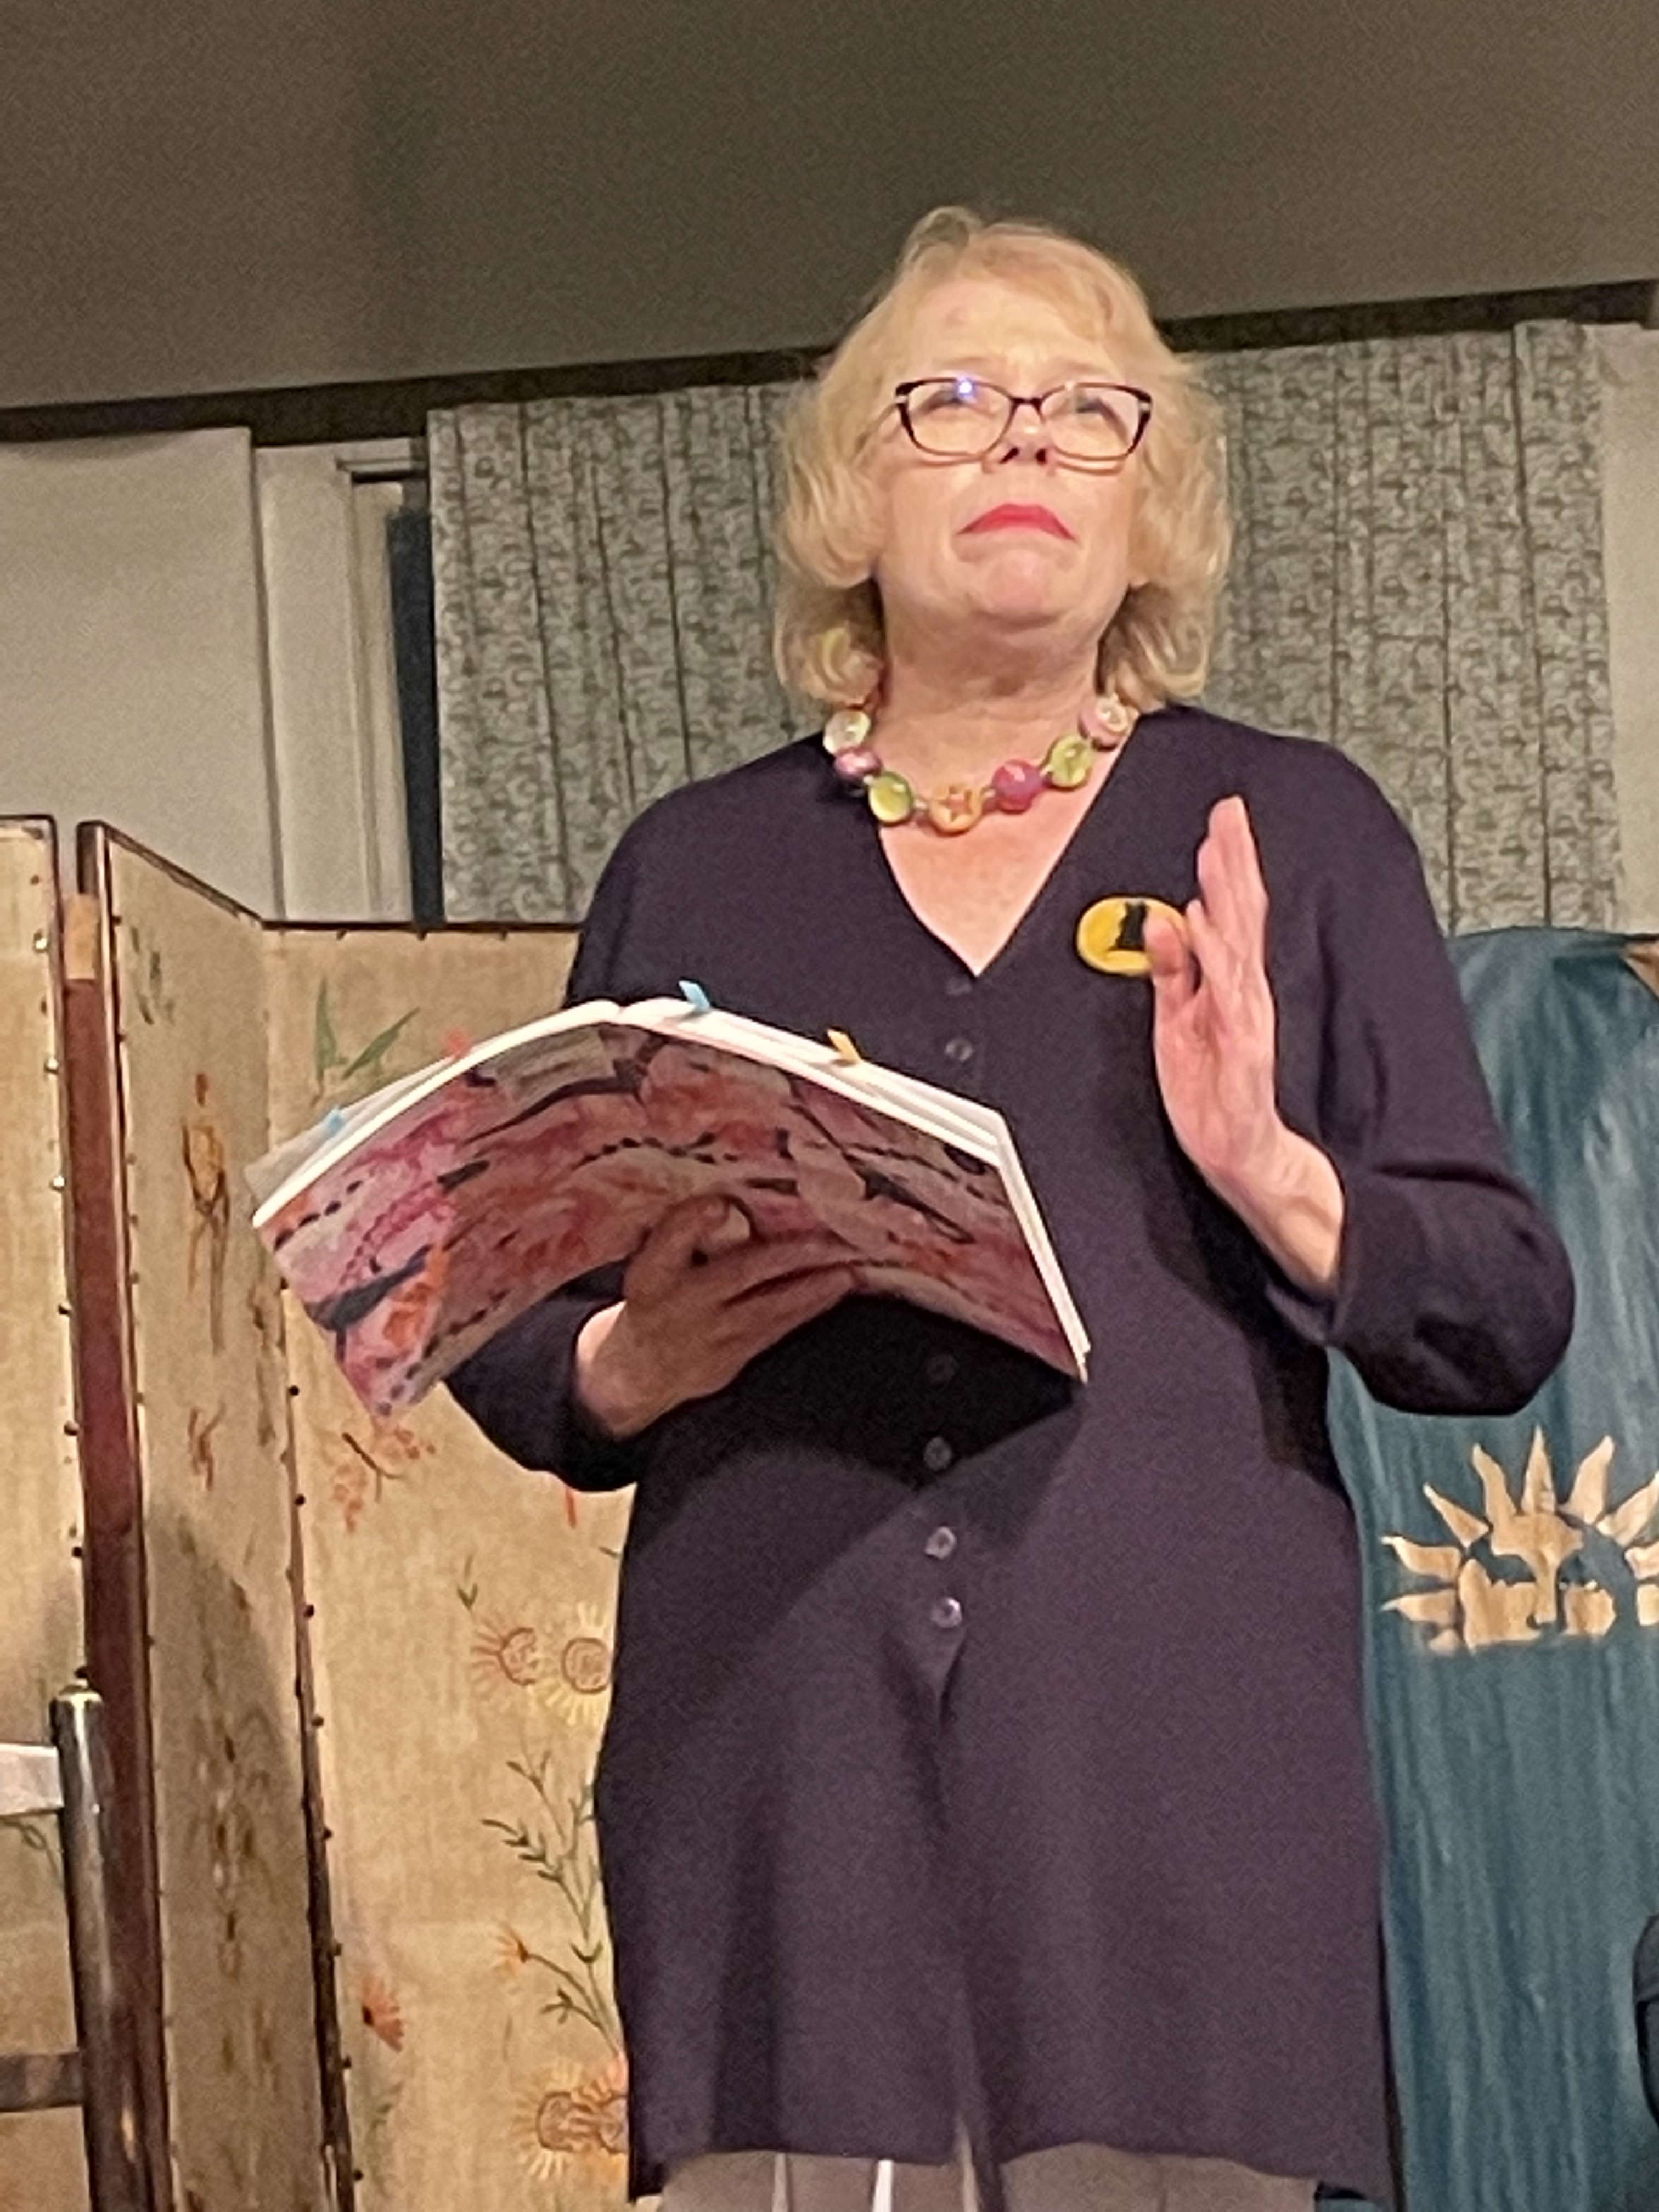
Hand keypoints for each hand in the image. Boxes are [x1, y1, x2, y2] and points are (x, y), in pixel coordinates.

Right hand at [573, 1195, 856, 1439]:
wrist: (639, 1368)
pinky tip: (836, 1289)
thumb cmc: (656, 1294)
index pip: (670, 1240)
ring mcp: (710, 1334)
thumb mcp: (653, 1258)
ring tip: (848, 1267)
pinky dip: (809, 1307)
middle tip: (830, 1239)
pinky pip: (777, 1329)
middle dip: (788, 1256)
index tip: (719, 1202)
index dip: (692, 1221)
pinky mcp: (733, 1358)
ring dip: (812, 1287)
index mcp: (652, 1272)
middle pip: (738, 1274)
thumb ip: (683, 1228)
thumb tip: (726, 1197)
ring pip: (769, 1308)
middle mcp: (682, 1303)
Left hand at [1143, 797, 1343, 1294]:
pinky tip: (1205, 926)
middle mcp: (1241, 995)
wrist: (1242, 1156)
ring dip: (1226, 898)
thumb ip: (1172, 974)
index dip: (1227, 868)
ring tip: (1216, 855)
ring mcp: (1243, 1020)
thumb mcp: (1178, 1024)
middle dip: (1233, 865)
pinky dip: (1214, 958)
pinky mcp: (1239, 1049)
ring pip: (1236, 947)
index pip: (1231, 915)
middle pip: (1240, 918)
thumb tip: (1164, 923)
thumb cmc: (1211, 1094)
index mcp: (1228, 987)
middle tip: (1227, 816)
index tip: (1221, 823)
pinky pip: (1227, 996)